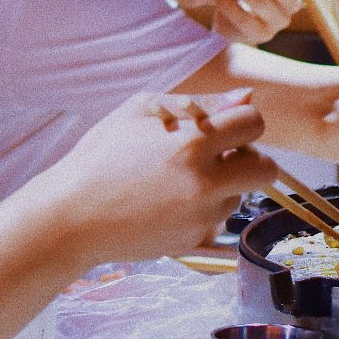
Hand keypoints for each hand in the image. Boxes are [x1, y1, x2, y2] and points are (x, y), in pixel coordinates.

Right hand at [40, 90, 274, 263]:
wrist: (73, 215)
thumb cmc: (101, 156)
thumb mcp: (140, 111)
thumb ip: (200, 102)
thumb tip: (245, 99)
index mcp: (193, 142)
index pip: (253, 123)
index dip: (242, 121)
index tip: (226, 125)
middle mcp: (205, 182)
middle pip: (266, 168)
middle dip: (251, 158)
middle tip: (221, 155)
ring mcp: (203, 216)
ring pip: (241, 194)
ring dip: (224, 184)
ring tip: (180, 179)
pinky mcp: (195, 240)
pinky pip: (218, 219)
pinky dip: (204, 209)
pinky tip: (169, 202)